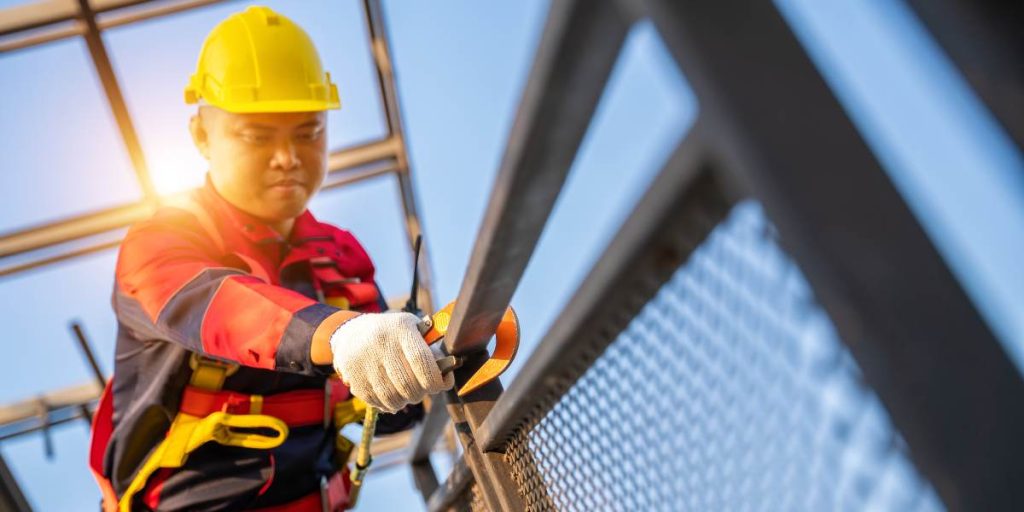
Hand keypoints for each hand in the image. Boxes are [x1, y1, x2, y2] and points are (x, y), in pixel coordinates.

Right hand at [329, 312, 453, 412]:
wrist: (350, 333)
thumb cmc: (392, 333)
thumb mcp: (411, 328)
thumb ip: (430, 347)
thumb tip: (446, 372)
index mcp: (400, 329)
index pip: (421, 360)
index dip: (434, 379)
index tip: (439, 385)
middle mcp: (381, 344)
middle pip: (408, 383)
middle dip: (421, 393)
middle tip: (423, 390)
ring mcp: (365, 362)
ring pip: (393, 397)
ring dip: (406, 401)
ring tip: (408, 394)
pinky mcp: (354, 379)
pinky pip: (377, 402)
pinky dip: (389, 405)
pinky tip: (393, 397)